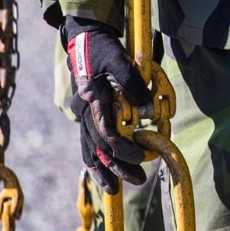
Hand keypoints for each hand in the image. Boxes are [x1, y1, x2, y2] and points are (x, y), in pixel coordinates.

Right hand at [62, 16, 151, 193]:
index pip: (106, 133)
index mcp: (91, 99)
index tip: (141, 156)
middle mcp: (83, 111)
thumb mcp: (121, 60)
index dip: (123, 148)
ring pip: (89, 151)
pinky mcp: (85, 117)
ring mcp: (82, 116)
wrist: (85, 40)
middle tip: (138, 179)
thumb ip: (133, 82)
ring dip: (103, 171)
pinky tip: (103, 176)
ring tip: (116, 189)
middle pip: (98, 148)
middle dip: (117, 166)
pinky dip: (94, 163)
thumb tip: (147, 109)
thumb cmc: (104, 50)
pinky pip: (87, 145)